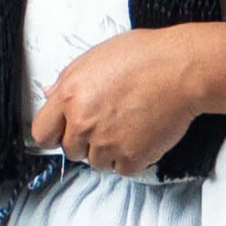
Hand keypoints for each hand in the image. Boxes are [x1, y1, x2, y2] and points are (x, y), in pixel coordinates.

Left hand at [31, 26, 216, 173]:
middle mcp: (84, 123)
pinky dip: (132, 158)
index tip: (64, 133)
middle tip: (107, 123)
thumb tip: (52, 94)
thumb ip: (69, 80)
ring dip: (109, 151)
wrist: (182, 70)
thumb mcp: (97, 56)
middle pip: (70, 151)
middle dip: (85, 141)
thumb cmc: (146, 57)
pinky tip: (142, 135)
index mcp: (70, 96)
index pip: (42, 133)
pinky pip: (122, 169)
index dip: (55, 133)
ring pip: (96, 162)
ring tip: (129, 126)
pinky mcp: (131, 157)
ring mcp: (106, 144)